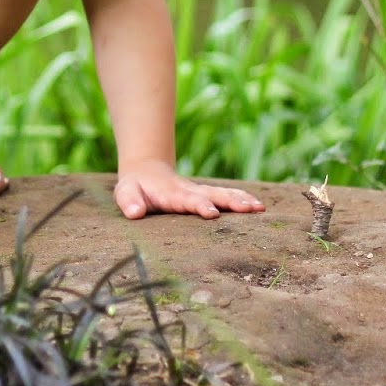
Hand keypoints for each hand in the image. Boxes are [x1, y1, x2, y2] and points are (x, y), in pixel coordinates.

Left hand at [113, 160, 265, 220]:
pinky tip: (258, 206)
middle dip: (231, 201)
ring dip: (242, 200)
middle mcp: (190, 191)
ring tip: (260, 208)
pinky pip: (226, 195)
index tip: (212, 212)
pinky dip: (242, 199)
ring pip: (223, 193)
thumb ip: (129, 202)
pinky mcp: (206, 195)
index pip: (188, 200)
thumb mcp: (125, 193)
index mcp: (172, 194)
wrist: (145, 171)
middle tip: (250, 208)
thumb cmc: (134, 188)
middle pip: (213, 194)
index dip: (199, 205)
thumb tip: (135, 213)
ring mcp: (200, 192)